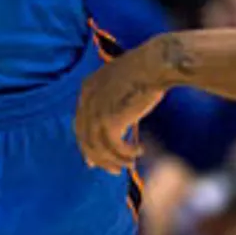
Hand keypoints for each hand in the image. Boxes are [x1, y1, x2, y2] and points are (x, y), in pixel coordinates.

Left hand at [74, 40, 168, 172]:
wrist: (155, 64)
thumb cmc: (146, 72)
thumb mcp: (121, 87)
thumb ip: (112, 106)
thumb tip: (114, 131)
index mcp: (87, 88)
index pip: (80, 124)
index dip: (88, 144)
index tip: (97, 160)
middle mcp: (86, 99)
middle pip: (85, 138)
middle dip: (99, 158)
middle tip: (115, 171)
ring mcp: (96, 110)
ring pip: (98, 147)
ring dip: (115, 160)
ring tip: (130, 164)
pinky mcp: (110, 119)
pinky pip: (114, 147)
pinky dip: (125, 154)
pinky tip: (138, 152)